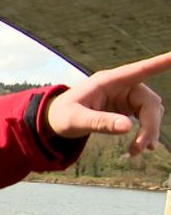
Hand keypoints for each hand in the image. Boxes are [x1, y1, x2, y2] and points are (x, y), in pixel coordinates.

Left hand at [43, 51, 169, 154]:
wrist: (54, 121)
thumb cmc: (61, 115)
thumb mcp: (76, 121)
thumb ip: (99, 122)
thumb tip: (127, 127)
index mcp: (108, 81)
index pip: (140, 70)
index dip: (161, 63)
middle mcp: (121, 86)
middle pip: (150, 102)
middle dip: (150, 126)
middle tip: (141, 147)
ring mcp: (125, 96)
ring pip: (151, 112)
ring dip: (148, 132)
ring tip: (136, 151)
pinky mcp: (126, 108)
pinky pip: (145, 118)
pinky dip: (145, 133)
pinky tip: (142, 147)